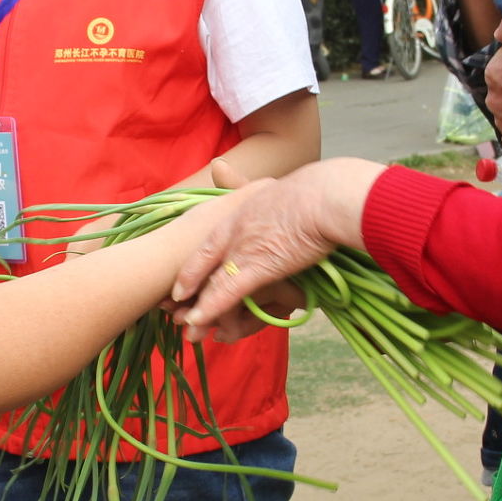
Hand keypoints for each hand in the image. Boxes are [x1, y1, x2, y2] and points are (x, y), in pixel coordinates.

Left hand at [173, 158, 382, 339]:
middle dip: (189, 296)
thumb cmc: (312, 193)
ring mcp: (243, 248)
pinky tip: (198, 322)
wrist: (327, 196)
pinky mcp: (259, 266)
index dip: (192, 271)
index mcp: (237, 214)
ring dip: (200, 312)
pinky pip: (227, 292)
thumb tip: (218, 168)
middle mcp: (233, 231)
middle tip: (174, 315)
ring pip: (213, 285)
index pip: (205, 248)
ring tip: (191, 332)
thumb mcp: (270, 187)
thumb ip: (240, 184)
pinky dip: (211, 309)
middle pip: (202, 268)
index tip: (180, 290)